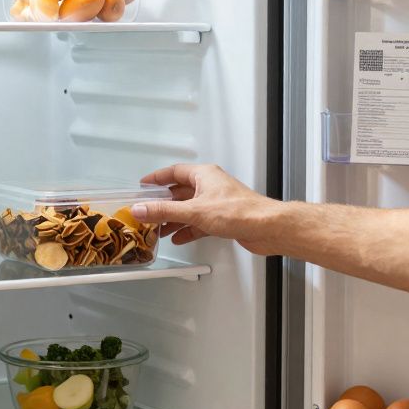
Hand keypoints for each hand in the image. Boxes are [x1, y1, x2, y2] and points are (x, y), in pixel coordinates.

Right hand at [131, 164, 284, 255]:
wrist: (266, 228)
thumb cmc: (241, 211)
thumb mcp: (194, 211)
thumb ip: (165, 211)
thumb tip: (142, 208)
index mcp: (204, 175)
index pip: (174, 172)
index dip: (157, 178)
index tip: (144, 185)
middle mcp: (210, 186)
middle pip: (180, 192)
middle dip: (163, 203)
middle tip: (148, 210)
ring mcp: (217, 203)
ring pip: (189, 209)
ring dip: (174, 218)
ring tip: (159, 228)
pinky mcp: (223, 219)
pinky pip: (199, 222)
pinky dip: (187, 229)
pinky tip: (179, 237)